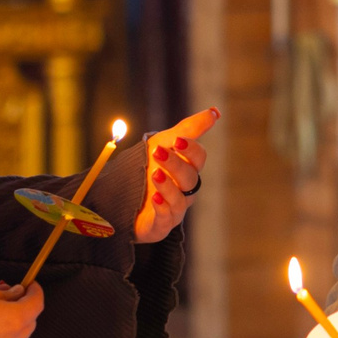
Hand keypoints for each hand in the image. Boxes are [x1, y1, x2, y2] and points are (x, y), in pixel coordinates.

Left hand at [136, 107, 218, 243]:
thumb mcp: (164, 143)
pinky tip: (154, 198)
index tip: (177, 140)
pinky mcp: (159, 225)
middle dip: (175, 164)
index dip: (190, 149)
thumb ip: (189, 129)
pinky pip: (165, 219)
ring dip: (168, 187)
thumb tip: (215, 111)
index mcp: (188, 169)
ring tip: (155, 174)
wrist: (122, 194)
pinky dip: (162, 208)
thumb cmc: (149, 165)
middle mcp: (185, 190)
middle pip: (189, 178)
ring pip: (180, 201)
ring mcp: (174, 209)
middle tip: (158, 152)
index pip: (198, 158)